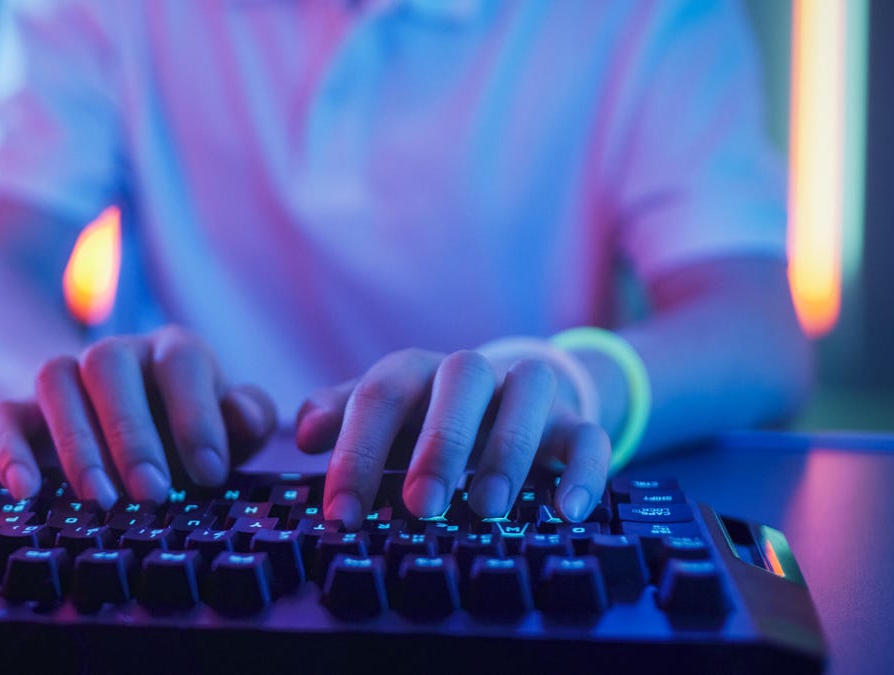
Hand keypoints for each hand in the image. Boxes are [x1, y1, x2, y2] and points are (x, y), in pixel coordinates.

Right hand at [0, 325, 278, 506]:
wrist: (125, 420)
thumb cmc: (189, 427)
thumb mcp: (230, 424)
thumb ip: (249, 417)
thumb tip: (245, 416)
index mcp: (174, 350)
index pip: (181, 361)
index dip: (195, 416)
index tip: (210, 473)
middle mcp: (116, 353)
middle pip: (109, 365)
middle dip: (131, 434)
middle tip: (152, 493)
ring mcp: (66, 376)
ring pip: (55, 381)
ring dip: (76, 443)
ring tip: (100, 500)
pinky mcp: (24, 410)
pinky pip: (4, 414)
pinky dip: (8, 449)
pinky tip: (26, 491)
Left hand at [296, 349, 609, 529]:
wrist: (508, 400)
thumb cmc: (426, 417)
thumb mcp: (380, 416)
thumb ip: (339, 416)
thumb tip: (304, 432)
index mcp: (416, 370)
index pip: (380, 394)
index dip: (357, 452)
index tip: (342, 515)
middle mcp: (473, 372)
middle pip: (460, 379)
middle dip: (439, 444)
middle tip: (419, 508)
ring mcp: (527, 393)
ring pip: (528, 394)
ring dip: (508, 450)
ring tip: (486, 509)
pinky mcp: (574, 421)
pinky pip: (589, 436)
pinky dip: (583, 471)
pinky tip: (565, 512)